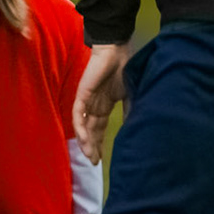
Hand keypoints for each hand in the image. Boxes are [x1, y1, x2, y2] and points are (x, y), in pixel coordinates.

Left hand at [73, 41, 131, 163]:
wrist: (117, 51)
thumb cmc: (125, 69)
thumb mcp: (130, 95)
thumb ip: (130, 111)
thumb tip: (134, 130)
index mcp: (105, 105)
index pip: (99, 128)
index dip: (100, 143)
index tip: (101, 159)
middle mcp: (95, 105)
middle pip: (91, 130)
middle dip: (92, 147)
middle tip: (94, 163)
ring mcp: (87, 100)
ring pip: (83, 125)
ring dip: (86, 141)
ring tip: (90, 156)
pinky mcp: (82, 93)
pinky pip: (78, 113)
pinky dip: (80, 127)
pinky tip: (84, 139)